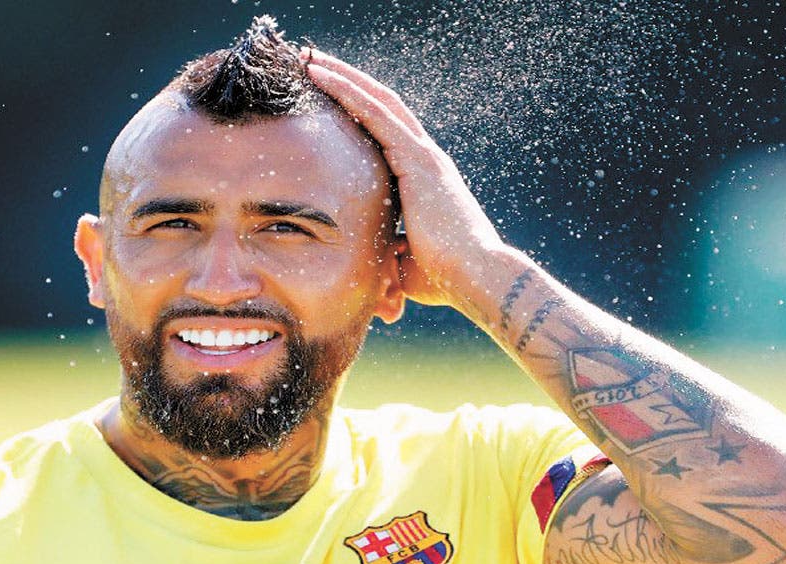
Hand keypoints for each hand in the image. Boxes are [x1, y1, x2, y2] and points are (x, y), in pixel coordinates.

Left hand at [302, 48, 505, 306]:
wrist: (476, 278)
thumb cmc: (444, 278)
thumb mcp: (403, 264)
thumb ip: (385, 260)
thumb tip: (373, 282)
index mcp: (423, 180)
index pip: (386, 135)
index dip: (359, 113)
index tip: (330, 100)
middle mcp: (425, 160)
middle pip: (382, 107)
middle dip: (348, 84)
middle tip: (314, 64)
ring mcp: (423, 156)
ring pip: (377, 101)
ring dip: (342, 77)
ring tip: (310, 58)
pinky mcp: (418, 159)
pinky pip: (376, 114)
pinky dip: (347, 92)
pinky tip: (320, 75)